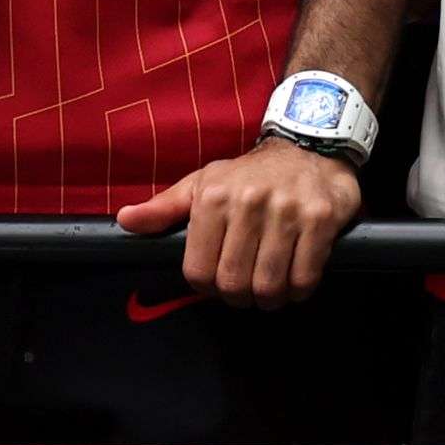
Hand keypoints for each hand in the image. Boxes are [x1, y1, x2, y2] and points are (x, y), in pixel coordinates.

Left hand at [115, 138, 362, 306]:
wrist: (311, 145)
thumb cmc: (251, 173)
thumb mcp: (203, 183)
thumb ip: (164, 207)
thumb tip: (125, 220)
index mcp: (213, 198)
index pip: (198, 271)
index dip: (207, 287)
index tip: (219, 284)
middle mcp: (248, 203)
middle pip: (234, 283)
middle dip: (240, 298)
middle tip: (247, 292)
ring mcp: (287, 211)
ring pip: (270, 284)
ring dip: (270, 299)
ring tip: (271, 292)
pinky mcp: (320, 219)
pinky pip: (306, 275)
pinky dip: (299, 290)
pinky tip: (296, 283)